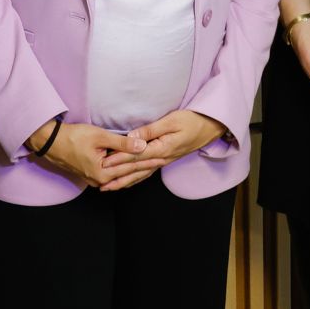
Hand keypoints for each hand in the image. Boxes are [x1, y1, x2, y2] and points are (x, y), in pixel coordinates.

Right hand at [32, 120, 167, 189]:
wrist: (50, 142)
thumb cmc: (73, 137)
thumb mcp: (100, 137)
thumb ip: (122, 143)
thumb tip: (142, 145)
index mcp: (102, 174)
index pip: (130, 167)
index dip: (147, 161)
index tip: (161, 157)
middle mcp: (98, 180)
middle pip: (127, 174)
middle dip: (145, 167)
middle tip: (162, 162)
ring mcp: (94, 179)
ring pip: (120, 176)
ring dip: (135, 170)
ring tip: (151, 166)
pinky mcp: (90, 174)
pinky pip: (112, 175)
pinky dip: (124, 171)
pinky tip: (132, 168)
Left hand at [99, 110, 228, 189]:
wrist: (210, 127)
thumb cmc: (192, 120)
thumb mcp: (171, 120)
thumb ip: (151, 129)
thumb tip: (133, 136)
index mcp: (162, 149)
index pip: (135, 156)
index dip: (118, 160)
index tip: (103, 164)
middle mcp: (161, 159)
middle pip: (135, 169)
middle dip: (116, 176)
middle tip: (99, 182)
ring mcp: (163, 161)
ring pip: (140, 175)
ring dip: (123, 181)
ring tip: (108, 188)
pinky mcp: (165, 159)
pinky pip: (147, 173)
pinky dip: (135, 179)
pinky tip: (127, 183)